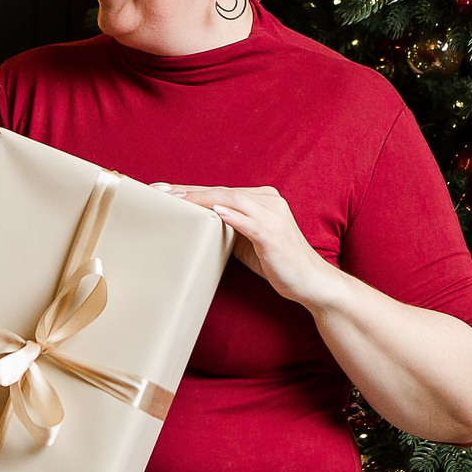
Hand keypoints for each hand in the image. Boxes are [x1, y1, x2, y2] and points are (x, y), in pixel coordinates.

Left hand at [169, 184, 343, 309]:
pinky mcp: (274, 235)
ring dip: (202, 199)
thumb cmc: (279, 262)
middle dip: (189, 191)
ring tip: (177, 199)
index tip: (163, 190)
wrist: (311, 282)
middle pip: (222, 192)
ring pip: (232, 201)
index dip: (192, 189)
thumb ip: (230, 227)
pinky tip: (214, 213)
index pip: (221, 191)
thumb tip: (198, 223)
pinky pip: (250, 222)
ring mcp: (273, 217)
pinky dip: (232, 216)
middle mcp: (270, 202)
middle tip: (159, 191)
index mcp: (263, 199)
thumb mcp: (249, 240)